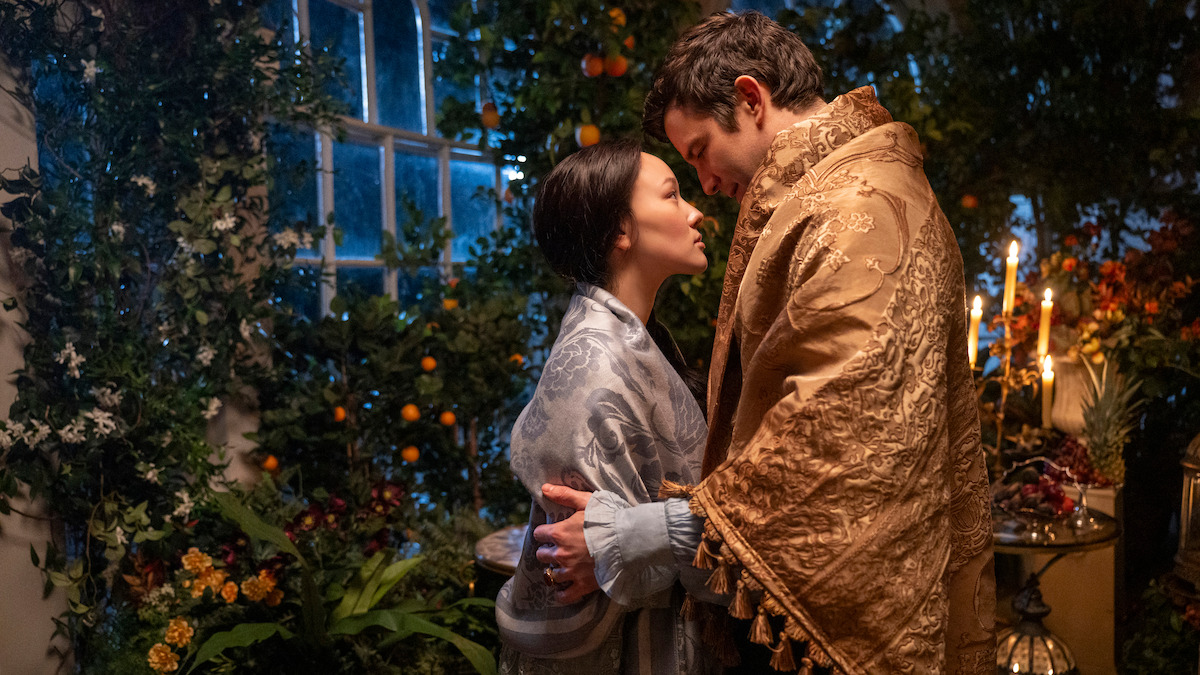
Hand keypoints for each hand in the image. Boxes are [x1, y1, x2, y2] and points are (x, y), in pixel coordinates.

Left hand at [533, 484, 599, 603]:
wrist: (628, 540)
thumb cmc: (609, 518)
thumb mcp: (586, 501)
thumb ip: (564, 495)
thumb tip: (544, 488)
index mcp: (560, 533)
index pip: (539, 534)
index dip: (545, 532)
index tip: (551, 533)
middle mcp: (561, 554)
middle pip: (542, 555)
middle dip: (548, 551)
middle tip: (558, 549)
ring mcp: (571, 572)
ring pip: (551, 575)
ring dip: (555, 570)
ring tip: (563, 567)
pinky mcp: (583, 585)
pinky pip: (565, 595)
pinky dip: (562, 594)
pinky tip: (563, 589)